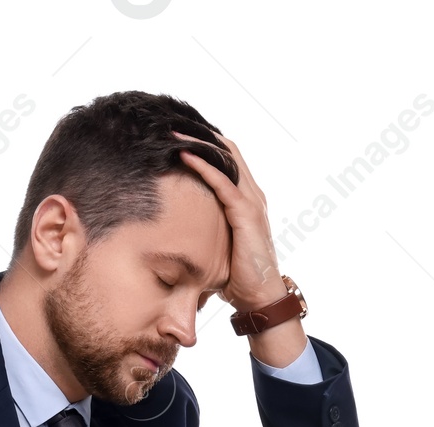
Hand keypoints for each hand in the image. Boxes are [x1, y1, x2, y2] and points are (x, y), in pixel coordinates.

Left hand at [171, 129, 286, 311]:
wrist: (260, 297)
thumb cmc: (238, 275)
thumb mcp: (220, 243)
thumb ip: (208, 227)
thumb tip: (179, 226)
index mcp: (247, 199)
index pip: (228, 158)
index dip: (206, 142)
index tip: (180, 133)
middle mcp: (253, 195)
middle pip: (228, 150)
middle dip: (201, 134)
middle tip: (173, 123)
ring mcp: (252, 203)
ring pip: (227, 159)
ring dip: (200, 143)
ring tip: (174, 131)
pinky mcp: (246, 215)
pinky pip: (223, 183)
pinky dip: (204, 166)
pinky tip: (184, 155)